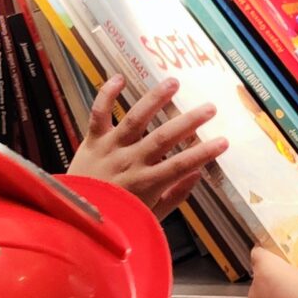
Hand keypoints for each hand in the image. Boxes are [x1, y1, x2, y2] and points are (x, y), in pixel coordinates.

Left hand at [69, 76, 227, 215]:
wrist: (74, 220)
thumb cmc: (116, 220)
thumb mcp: (150, 216)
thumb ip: (174, 196)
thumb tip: (197, 175)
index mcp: (146, 183)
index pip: (181, 165)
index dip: (203, 153)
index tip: (223, 141)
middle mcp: (130, 162)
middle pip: (163, 138)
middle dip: (188, 121)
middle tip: (209, 108)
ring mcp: (110, 148)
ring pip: (135, 119)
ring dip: (155, 99)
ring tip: (173, 83)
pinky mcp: (92, 140)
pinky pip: (98, 114)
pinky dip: (106, 94)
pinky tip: (119, 78)